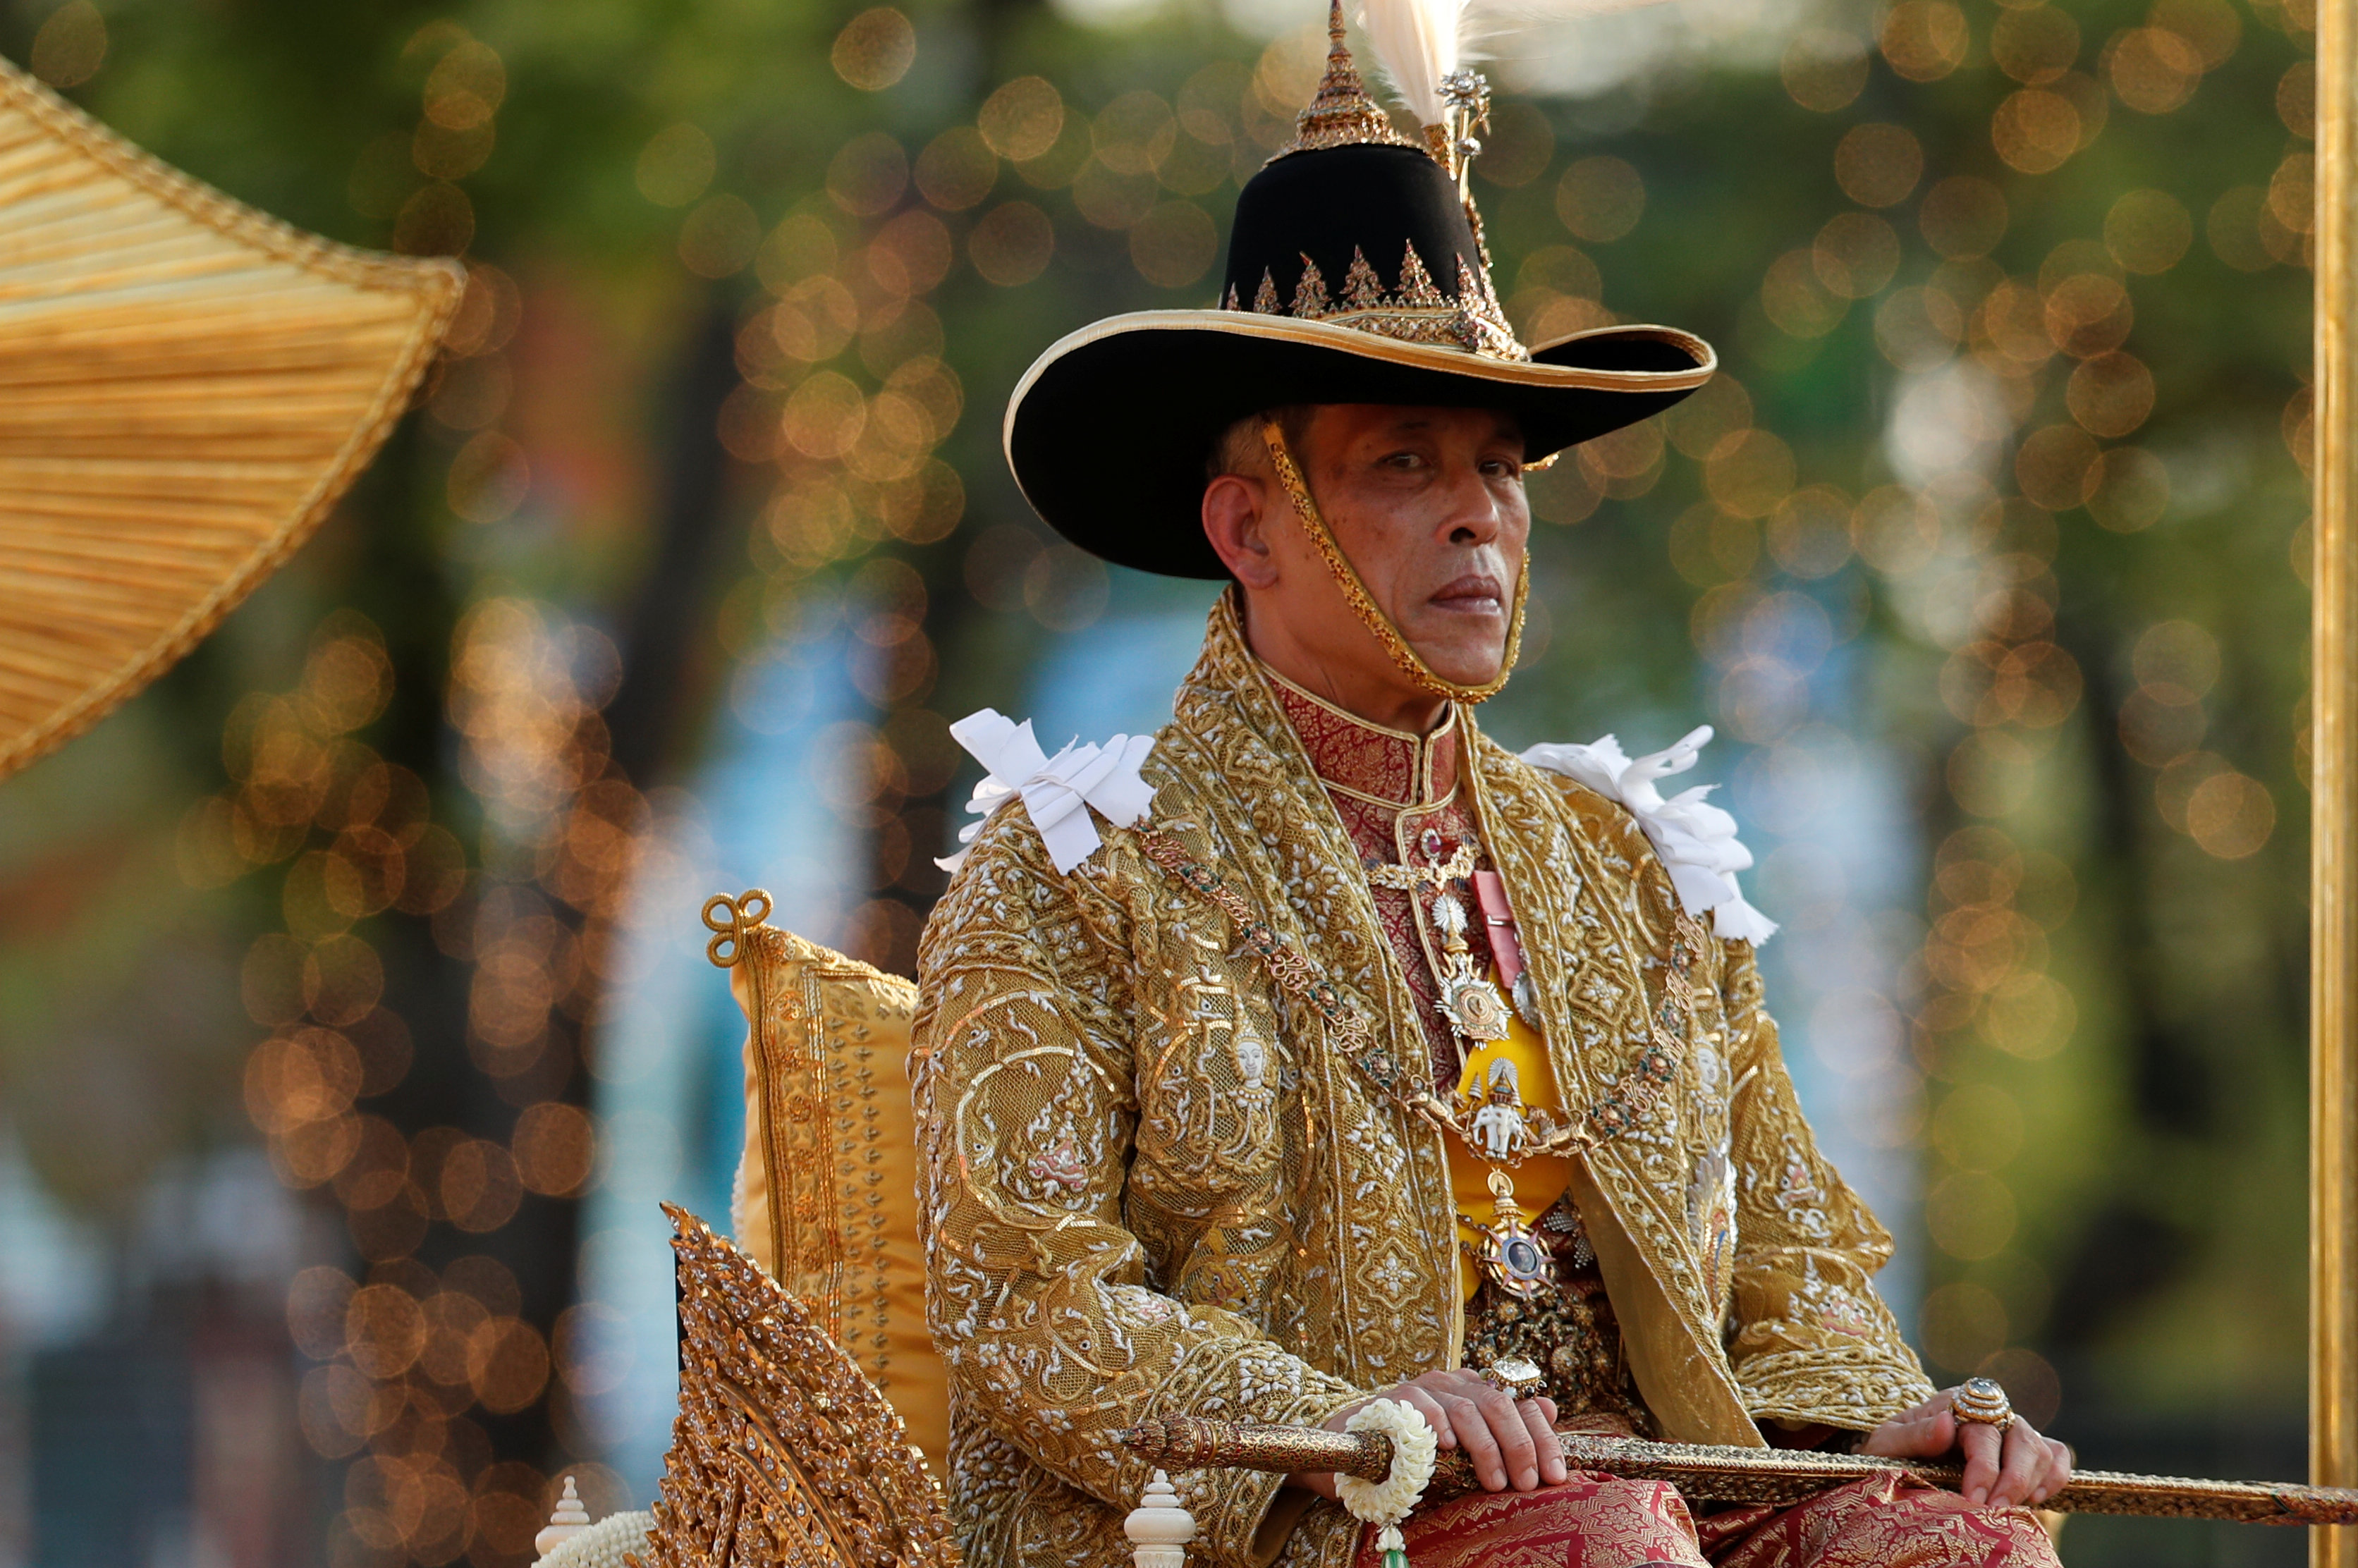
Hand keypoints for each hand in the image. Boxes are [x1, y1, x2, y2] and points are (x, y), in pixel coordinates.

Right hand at [1290, 1370, 1566, 1498]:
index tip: (1556, 1476)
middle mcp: (1454, 1383)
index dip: (1543, 1438)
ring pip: (1466, 1407)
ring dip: (1486, 1448)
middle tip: (1527, 1484)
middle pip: (1499, 1403)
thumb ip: (1505, 1429)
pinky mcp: (1394, 1398)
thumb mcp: (1466, 1450)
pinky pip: (1422, 1405)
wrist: (1352, 1452)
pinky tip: (1449, 1450)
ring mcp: (1424, 1388)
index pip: (1522, 1403)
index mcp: (1477, 1391)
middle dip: (1520, 1446)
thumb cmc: (1418, 1454)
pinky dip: (1439, 1425)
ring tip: (1495, 1482)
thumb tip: (1551, 1408)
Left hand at [1859, 1387, 2072, 1507]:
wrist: (1897, 1455)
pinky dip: (2054, 1476)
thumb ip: (1914, 1434)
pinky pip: (2056, 1454)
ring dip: (2032, 1482)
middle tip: (1995, 1514)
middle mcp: (1989, 1412)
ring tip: (2008, 1511)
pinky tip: (2035, 1499)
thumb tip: (1948, 1424)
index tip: (1974, 1501)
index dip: (1984, 1468)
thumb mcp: (1888, 1442)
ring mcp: (2011, 1429)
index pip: (1982, 1431)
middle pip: (2020, 1438)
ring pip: (2040, 1448)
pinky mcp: (2027, 1448)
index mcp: (1955, 1403)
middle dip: (2013, 1481)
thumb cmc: (1892, 1449)